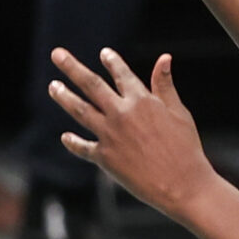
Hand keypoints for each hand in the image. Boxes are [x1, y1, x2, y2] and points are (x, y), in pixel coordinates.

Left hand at [49, 47, 220, 218]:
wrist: (182, 185)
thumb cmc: (186, 148)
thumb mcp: (179, 112)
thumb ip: (164, 85)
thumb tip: (164, 58)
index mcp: (142, 100)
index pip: (121, 74)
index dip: (112, 61)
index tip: (104, 53)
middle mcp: (121, 114)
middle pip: (90, 84)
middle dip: (71, 67)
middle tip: (57, 54)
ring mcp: (110, 135)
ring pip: (80, 110)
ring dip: (64, 96)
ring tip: (52, 86)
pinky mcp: (104, 158)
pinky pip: (83, 147)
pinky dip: (72, 142)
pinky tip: (65, 137)